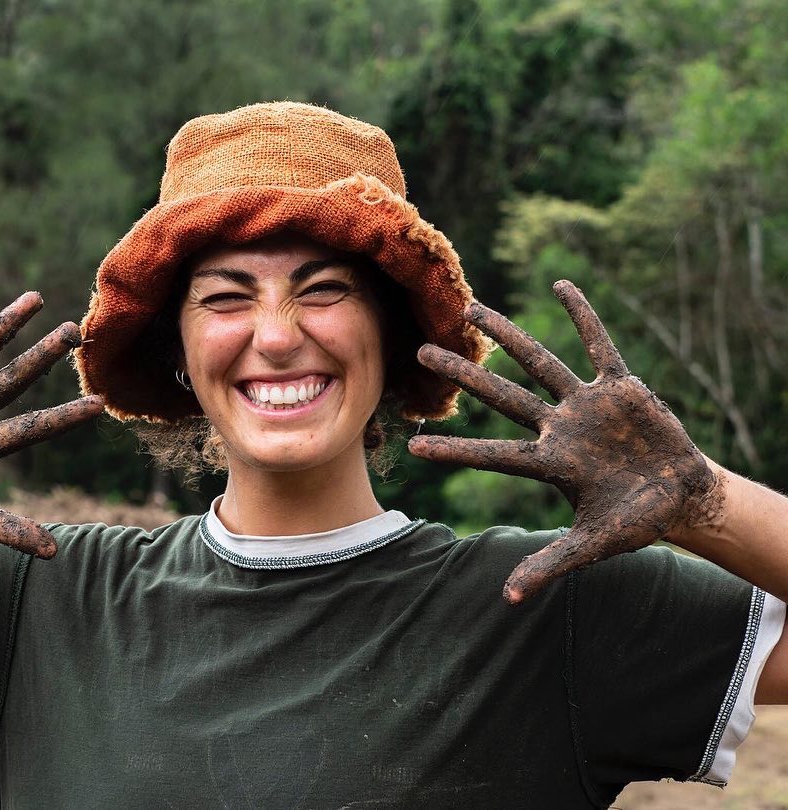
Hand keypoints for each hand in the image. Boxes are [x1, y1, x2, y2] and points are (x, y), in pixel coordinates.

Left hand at [409, 280, 721, 602]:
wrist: (681, 497)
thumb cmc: (634, 522)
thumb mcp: (591, 546)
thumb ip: (550, 565)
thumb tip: (509, 599)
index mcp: (549, 464)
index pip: (492, 454)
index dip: (455, 450)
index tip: (414, 444)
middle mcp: (558, 428)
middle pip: (501, 396)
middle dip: (464, 375)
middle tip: (422, 352)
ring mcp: (585, 405)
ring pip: (538, 362)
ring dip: (507, 336)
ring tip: (472, 308)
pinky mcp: (619, 387)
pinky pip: (598, 345)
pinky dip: (582, 316)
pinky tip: (560, 285)